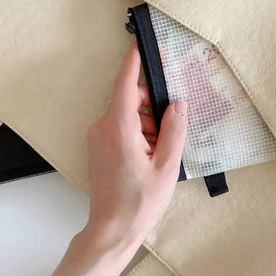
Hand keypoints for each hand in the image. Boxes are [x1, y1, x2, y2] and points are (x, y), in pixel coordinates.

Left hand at [28, 45, 186, 275]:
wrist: (112, 229)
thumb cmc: (139, 202)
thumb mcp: (166, 165)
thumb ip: (173, 130)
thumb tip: (177, 106)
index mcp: (118, 128)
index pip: (125, 84)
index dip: (134, 63)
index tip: (141, 46)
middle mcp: (102, 128)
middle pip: (128, 100)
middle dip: (151, 105)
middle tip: (170, 125)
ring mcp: (98, 139)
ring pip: (125, 116)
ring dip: (146, 123)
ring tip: (160, 150)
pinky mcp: (98, 149)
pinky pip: (119, 129)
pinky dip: (137, 133)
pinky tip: (150, 155)